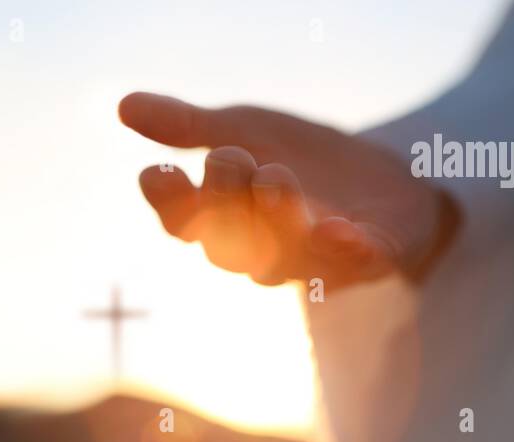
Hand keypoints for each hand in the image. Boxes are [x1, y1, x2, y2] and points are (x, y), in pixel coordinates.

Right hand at [119, 92, 456, 287]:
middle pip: (226, 245)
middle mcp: (260, 248)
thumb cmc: (301, 161)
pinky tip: (339, 229)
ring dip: (275, 220)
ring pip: (281, 259)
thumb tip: (125, 106)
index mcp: (226, 219)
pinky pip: (353, 263)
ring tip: (275, 177)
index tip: (159, 173)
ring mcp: (313, 257)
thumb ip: (190, 127)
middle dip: (225, 201)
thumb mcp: (244, 131)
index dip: (170, 204)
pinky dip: (345, 251)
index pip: (183, 223)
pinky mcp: (369, 256)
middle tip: (231, 156)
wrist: (388, 178)